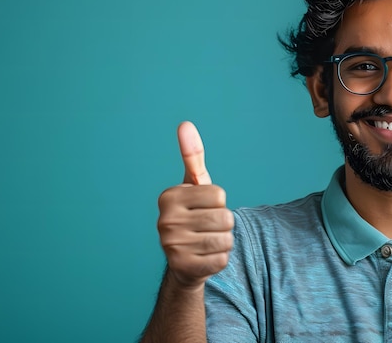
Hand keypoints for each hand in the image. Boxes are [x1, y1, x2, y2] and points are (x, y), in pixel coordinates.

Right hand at [157, 121, 233, 288]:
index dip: (218, 202)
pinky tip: (205, 258)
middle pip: (225, 217)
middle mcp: (166, 221)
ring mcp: (172, 246)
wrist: (184, 261)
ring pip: (226, 238)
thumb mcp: (194, 186)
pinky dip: (220, 259)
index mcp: (169, 197)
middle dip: (223, 223)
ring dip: (224, 241)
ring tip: (207, 242)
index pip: (219, 194)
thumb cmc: (193, 215)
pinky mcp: (184, 267)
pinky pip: (222, 259)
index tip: (202, 208)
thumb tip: (185, 124)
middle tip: (206, 228)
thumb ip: (192, 156)